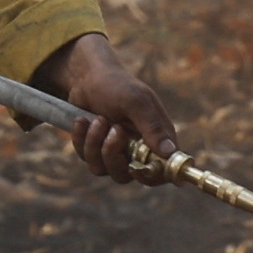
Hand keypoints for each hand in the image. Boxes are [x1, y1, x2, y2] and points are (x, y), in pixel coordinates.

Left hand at [39, 32, 174, 183]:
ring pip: (103, 169)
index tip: (135, 166)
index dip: (151, 176)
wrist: (87, 77)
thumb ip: (152, 127)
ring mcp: (115, 152)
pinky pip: (86, 159)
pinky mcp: (95, 150)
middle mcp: (137, 149)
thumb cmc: (117, 85)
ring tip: (97, 119)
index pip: (162, 171)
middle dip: (113, 154)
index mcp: (157, 138)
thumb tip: (171, 152)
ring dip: (95, 143)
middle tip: (114, 128)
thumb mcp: (136, 102)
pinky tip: (82, 120)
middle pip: (127, 175)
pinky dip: (81, 139)